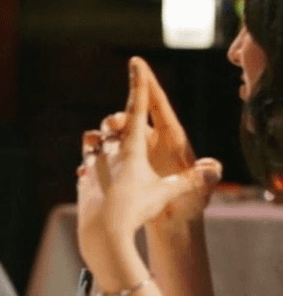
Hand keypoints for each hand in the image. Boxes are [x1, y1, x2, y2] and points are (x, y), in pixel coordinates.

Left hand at [76, 57, 221, 276]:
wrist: (103, 233)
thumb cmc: (137, 210)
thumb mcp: (168, 195)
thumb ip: (189, 181)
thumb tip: (212, 170)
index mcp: (132, 147)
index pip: (138, 108)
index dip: (139, 84)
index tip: (136, 62)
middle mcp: (109, 150)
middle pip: (112, 125)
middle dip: (118, 124)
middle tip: (126, 131)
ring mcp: (92, 163)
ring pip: (91, 142)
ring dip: (99, 144)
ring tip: (108, 153)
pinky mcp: (82, 179)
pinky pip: (85, 166)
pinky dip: (91, 168)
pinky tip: (96, 179)